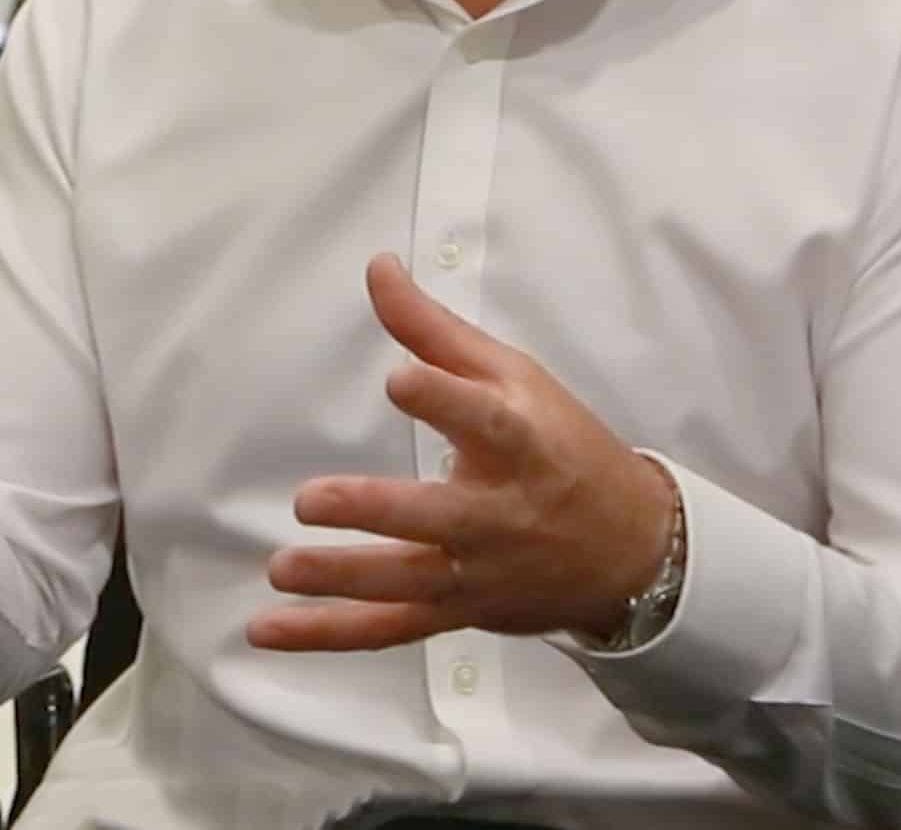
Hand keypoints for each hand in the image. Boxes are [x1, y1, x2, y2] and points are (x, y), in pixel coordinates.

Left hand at [248, 254, 677, 651]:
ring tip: (280, 570)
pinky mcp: (461, 610)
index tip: (399, 379)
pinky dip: (328, 633)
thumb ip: (434, 330)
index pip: (485, 421)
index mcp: (522, 443)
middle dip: (378, 512)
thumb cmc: (562, 446)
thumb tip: (377, 266)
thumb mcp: (512, 376)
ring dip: (342, 580)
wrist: (633, 549)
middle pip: (439, 516)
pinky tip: (267, 629)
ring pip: (410, 582)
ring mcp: (481, 571)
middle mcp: (502, 513)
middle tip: (311, 501)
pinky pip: (390, 628)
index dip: (443, 398)